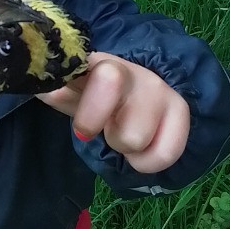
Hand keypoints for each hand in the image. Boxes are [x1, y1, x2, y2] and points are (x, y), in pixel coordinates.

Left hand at [37, 52, 189, 172]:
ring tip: (124, 132)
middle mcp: (140, 75)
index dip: (92, 113)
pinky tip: (141, 146)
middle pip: (128, 132)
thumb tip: (48, 91)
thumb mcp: (74, 92)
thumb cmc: (96, 93)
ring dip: (127, 148)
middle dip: (112, 138)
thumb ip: (59, 93)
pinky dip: (147, 161)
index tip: (83, 131)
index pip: (107, 79)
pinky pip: (166, 154)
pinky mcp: (181, 112)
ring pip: (140, 143)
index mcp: (105, 67)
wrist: (133, 85)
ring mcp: (163, 93)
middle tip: (109, 129)